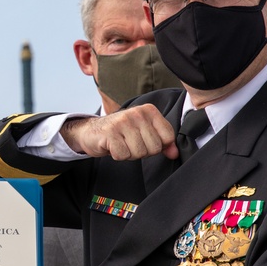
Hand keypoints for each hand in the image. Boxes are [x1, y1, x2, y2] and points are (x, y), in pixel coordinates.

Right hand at [62, 105, 176, 160]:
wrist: (92, 131)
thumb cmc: (121, 133)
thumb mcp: (144, 133)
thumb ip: (162, 142)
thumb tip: (175, 153)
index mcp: (149, 110)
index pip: (168, 137)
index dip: (158, 146)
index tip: (145, 141)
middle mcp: (137, 113)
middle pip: (154, 148)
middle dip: (142, 151)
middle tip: (130, 143)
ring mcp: (123, 122)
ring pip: (139, 152)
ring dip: (129, 154)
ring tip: (121, 144)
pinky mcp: (110, 133)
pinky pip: (123, 155)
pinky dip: (118, 155)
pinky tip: (113, 146)